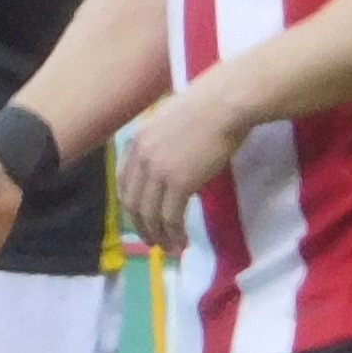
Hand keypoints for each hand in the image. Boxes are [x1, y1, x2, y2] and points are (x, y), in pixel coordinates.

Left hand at [121, 84, 249, 253]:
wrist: (226, 104)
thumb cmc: (209, 105)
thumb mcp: (172, 122)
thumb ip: (164, 143)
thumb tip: (172, 163)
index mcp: (137, 142)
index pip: (125, 182)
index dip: (132, 205)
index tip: (142, 218)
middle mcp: (142, 158)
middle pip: (133, 202)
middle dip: (142, 226)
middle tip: (153, 240)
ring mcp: (159, 171)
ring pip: (150, 214)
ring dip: (158, 235)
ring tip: (169, 248)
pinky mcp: (180, 183)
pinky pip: (171, 216)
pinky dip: (174, 233)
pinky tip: (182, 242)